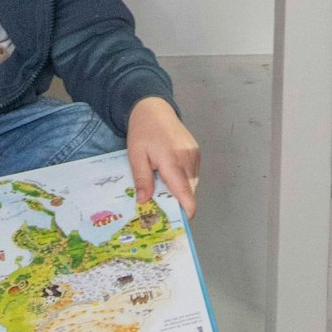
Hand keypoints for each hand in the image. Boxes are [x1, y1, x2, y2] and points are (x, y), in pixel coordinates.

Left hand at [126, 96, 201, 218]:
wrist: (153, 107)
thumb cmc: (142, 131)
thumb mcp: (136, 155)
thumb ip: (142, 179)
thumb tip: (145, 202)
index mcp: (172, 160)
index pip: (185, 193)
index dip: (186, 210)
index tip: (180, 223)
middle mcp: (188, 158)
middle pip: (190, 191)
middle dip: (178, 201)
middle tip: (162, 205)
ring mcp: (194, 154)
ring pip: (193, 183)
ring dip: (181, 189)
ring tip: (164, 186)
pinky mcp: (196, 151)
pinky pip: (193, 173)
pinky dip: (184, 179)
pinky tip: (170, 174)